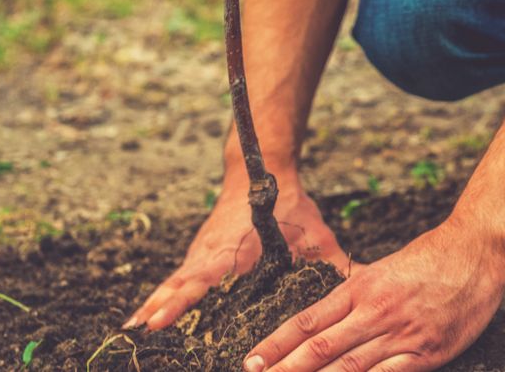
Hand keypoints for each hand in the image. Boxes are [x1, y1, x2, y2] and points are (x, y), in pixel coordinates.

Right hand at [124, 169, 360, 330]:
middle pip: (179, 286)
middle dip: (160, 310)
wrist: (260, 169)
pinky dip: (162, 295)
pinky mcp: (200, 253)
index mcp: (236, 252)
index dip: (180, 303)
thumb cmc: (291, 204)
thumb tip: (371, 282)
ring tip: (133, 332)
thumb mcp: (317, 236)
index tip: (157, 322)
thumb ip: (339, 265)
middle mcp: (212, 254)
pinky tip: (148, 317)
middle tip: (138, 335)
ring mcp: (202, 253)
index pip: (203, 281)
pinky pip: (178, 278)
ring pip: (174, 282)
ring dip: (155, 304)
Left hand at [241, 222, 504, 371]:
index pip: (307, 322)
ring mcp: (400, 334)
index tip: (251, 361)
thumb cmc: (430, 257)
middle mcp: (374, 312)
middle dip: (285, 370)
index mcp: (360, 288)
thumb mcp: (383, 268)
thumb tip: (325, 313)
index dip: (276, 344)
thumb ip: (356, 292)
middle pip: (320, 349)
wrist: (476, 250)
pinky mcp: (427, 352)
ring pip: (348, 367)